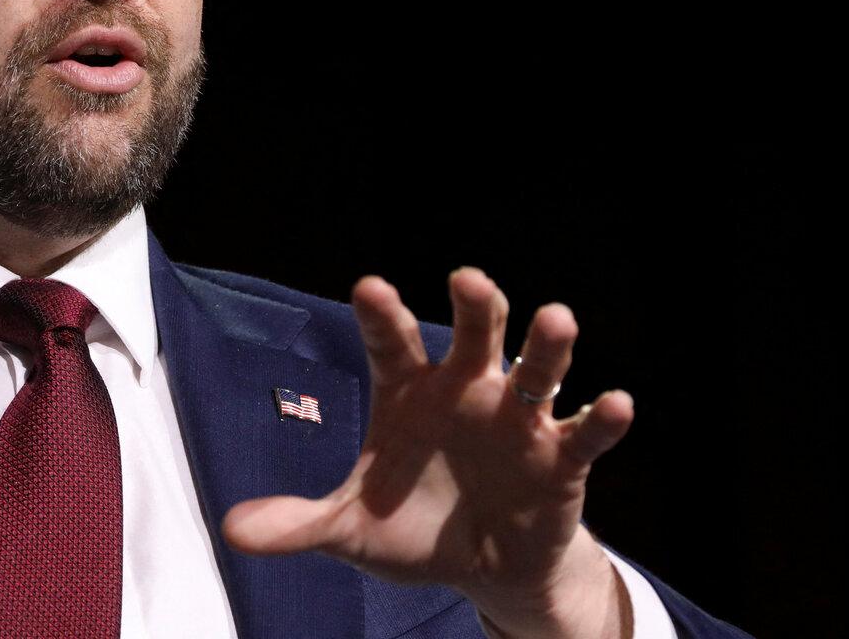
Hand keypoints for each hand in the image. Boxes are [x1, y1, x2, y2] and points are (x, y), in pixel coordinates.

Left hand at [222, 268, 633, 638]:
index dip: (384, 315)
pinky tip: (617, 402)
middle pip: (475, 332)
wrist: (482, 569)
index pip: (394, 342)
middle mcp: (467, 389)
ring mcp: (518, 418)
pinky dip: (601, 417)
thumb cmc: (412, 527)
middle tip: (469, 278)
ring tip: (557, 318)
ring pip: (536, 368)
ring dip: (548, 345)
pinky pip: (584, 431)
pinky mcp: (561, 457)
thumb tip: (231, 530)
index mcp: (410, 391)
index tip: (369, 286)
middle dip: (476, 305)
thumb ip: (300, 523)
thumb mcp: (352, 529)